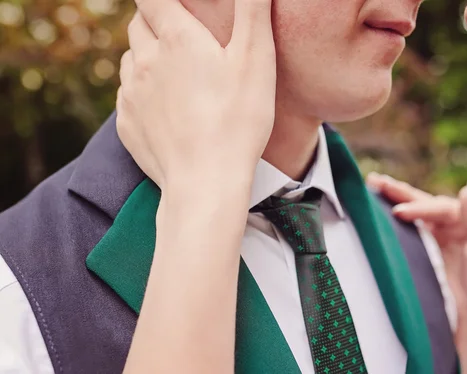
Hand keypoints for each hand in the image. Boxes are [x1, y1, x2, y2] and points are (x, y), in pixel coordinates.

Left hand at [117, 0, 275, 190]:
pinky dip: (141, 91)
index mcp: (177, 38)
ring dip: (146, 56)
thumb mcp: (256, 60)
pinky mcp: (126, 124)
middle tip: (179, 34)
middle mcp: (146, 60)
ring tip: (172, 72)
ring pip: (130, 59)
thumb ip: (253, 11)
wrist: (206, 182)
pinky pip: (127, 95)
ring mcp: (132, 93)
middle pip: (138, 24)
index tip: (174, 4)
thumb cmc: (237, 121)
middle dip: (154, 21)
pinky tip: (164, 107)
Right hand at [366, 173, 466, 319]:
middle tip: (375, 181)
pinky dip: (390, 219)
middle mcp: (449, 224)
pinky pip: (405, 231)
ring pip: (411, 213)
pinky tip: (376, 211)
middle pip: (421, 201)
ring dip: (392, 199)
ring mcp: (434, 237)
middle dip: (398, 191)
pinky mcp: (423, 251)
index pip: (438, 207)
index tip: (398, 212)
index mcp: (465, 220)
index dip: (418, 207)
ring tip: (371, 186)